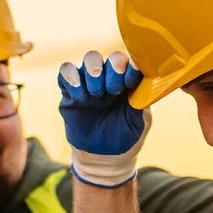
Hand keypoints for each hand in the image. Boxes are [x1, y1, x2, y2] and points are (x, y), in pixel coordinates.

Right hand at [57, 49, 150, 187]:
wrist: (101, 154)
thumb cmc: (122, 135)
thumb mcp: (136, 123)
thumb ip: (139, 104)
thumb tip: (146, 88)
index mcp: (129, 82)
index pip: (131, 64)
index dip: (131, 68)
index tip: (130, 83)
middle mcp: (110, 77)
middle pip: (111, 57)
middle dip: (113, 69)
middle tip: (113, 90)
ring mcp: (89, 81)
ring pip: (90, 59)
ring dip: (94, 71)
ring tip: (95, 93)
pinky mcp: (70, 90)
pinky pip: (66, 71)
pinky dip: (71, 77)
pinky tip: (78, 95)